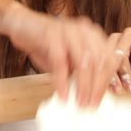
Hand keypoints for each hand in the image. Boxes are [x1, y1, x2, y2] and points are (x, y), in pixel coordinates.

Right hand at [3, 3, 119, 107]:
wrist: (21, 24)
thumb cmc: (44, 44)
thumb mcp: (66, 59)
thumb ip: (78, 72)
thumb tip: (90, 95)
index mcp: (92, 34)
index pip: (108, 59)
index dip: (106, 82)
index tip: (100, 101)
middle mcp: (84, 30)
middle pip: (98, 62)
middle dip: (95, 87)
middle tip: (90, 105)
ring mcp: (68, 30)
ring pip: (83, 62)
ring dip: (82, 86)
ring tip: (78, 102)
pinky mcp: (51, 34)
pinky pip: (60, 62)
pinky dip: (61, 81)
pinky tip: (61, 94)